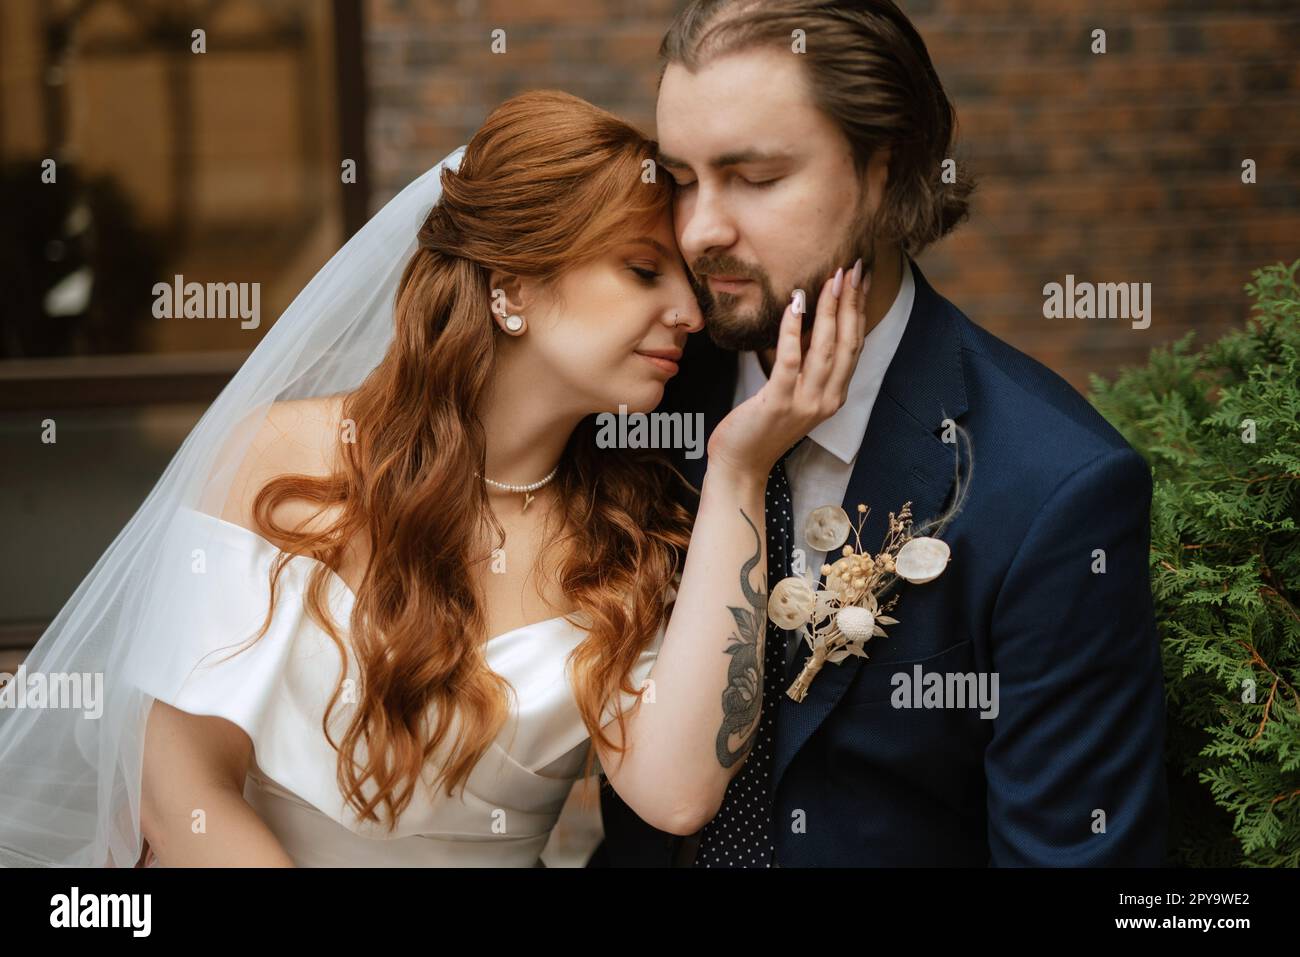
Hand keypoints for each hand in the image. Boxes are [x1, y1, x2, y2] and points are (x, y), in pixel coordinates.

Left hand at [707, 259, 870, 478]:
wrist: (741, 464)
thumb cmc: (762, 425)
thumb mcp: (792, 391)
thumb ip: (805, 363)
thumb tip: (810, 320)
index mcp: (834, 395)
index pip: (855, 345)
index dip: (860, 309)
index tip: (861, 278)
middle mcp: (827, 399)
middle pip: (848, 343)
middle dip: (851, 302)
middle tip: (852, 267)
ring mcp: (805, 403)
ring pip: (826, 348)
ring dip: (829, 310)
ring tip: (831, 279)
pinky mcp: (778, 403)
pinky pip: (790, 360)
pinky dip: (794, 330)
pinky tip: (795, 303)